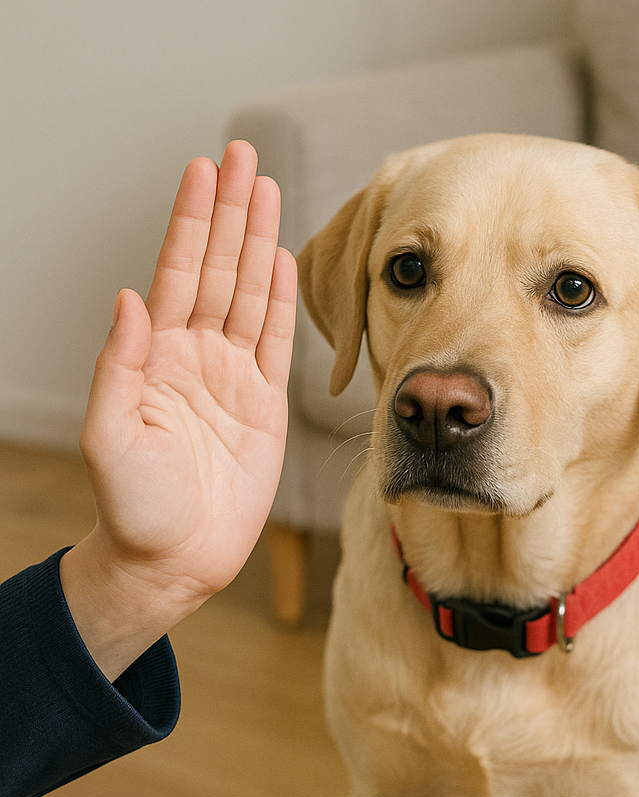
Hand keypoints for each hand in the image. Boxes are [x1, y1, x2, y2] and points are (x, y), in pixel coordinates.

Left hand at [60, 141, 295, 679]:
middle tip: (242, 155)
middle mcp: (195, 355)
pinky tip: (285, 262)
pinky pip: (277, 342)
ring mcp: (233, 377)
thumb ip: (120, 366)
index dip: (192, 220)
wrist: (177, 557)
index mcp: (156, 356)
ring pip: (250, 294)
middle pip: (219, 268)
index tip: (204, 170)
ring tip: (267, 191)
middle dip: (230, 211)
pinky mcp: (266, 405)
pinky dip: (283, 300)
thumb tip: (130, 298)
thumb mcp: (111, 437)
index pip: (178, 272)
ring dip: (259, 242)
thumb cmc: (134, 506)